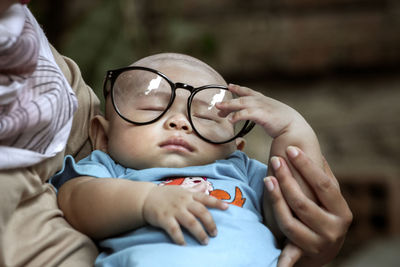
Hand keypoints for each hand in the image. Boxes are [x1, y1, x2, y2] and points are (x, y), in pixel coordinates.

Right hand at [143, 185, 228, 245]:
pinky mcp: (164, 218)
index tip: (227, 207)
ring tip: (205, 241)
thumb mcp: (181, 189)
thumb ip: (194, 190)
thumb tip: (206, 185)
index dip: (217, 203)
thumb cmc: (166, 194)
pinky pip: (174, 230)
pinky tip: (184, 245)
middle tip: (215, 234)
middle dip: (210, 223)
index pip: (206, 198)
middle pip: (201, 212)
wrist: (145, 198)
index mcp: (188, 195)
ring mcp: (174, 210)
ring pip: (191, 222)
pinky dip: (180, 238)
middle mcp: (183, 202)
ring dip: (200, 233)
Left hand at [216, 84, 305, 137]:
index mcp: (264, 100)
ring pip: (241, 104)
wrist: (296, 128)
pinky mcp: (263, 115)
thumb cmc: (287, 124)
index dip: (239, 88)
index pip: (249, 92)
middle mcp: (262, 101)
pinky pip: (247, 114)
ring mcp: (262, 107)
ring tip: (219, 110)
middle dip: (228, 102)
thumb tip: (261, 119)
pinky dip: (237, 115)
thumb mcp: (273, 115)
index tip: (230, 85)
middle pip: (241, 99)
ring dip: (229, 106)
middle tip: (217, 106)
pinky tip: (230, 120)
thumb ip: (265, 115)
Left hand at [264, 146, 352, 266]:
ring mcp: (318, 243)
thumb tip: (312, 149)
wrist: (326, 249)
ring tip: (267, 178)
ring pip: (290, 220)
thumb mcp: (330, 197)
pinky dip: (284, 259)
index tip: (291, 149)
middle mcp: (333, 229)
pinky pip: (290, 255)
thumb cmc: (325, 213)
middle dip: (287, 180)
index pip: (324, 185)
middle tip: (275, 160)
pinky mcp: (303, 253)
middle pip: (303, 202)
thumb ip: (323, 176)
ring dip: (276, 199)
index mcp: (342, 211)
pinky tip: (274, 260)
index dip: (307, 166)